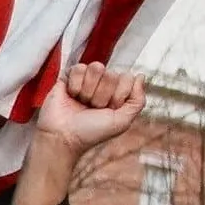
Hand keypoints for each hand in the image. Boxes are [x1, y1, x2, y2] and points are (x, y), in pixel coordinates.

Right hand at [7, 63, 145, 204]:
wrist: (63, 137)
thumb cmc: (90, 133)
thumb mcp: (122, 122)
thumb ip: (137, 101)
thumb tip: (141, 75)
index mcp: (117, 93)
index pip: (127, 78)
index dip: (118, 95)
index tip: (108, 110)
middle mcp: (102, 84)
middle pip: (112, 74)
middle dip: (102, 95)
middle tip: (92, 109)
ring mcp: (85, 79)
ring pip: (97, 67)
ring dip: (89, 90)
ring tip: (81, 102)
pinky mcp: (68, 76)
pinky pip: (79, 68)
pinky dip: (75, 86)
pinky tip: (71, 96)